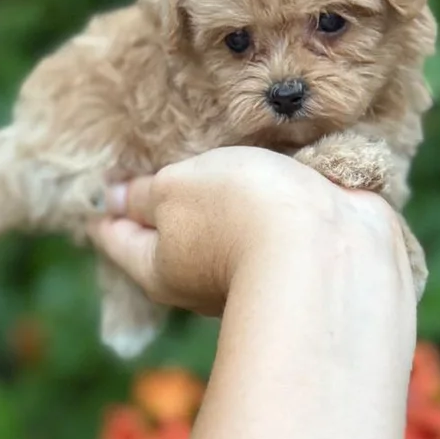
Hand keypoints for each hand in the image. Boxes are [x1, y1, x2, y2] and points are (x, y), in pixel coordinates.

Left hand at [88, 146, 411, 317]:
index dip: (108, 206)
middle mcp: (199, 279)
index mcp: (156, 267)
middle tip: (159, 163)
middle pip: (169, 240)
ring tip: (218, 159)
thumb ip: (145, 193)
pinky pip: (268, 224)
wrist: (333, 248)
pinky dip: (263, 202)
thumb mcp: (176, 190)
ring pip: (223, 231)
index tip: (106, 178)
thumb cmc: (241, 213)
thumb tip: (115, 200)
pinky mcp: (299, 255)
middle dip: (163, 205)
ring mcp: (252, 270)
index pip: (115, 237)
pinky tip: (270, 175)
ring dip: (219, 202)